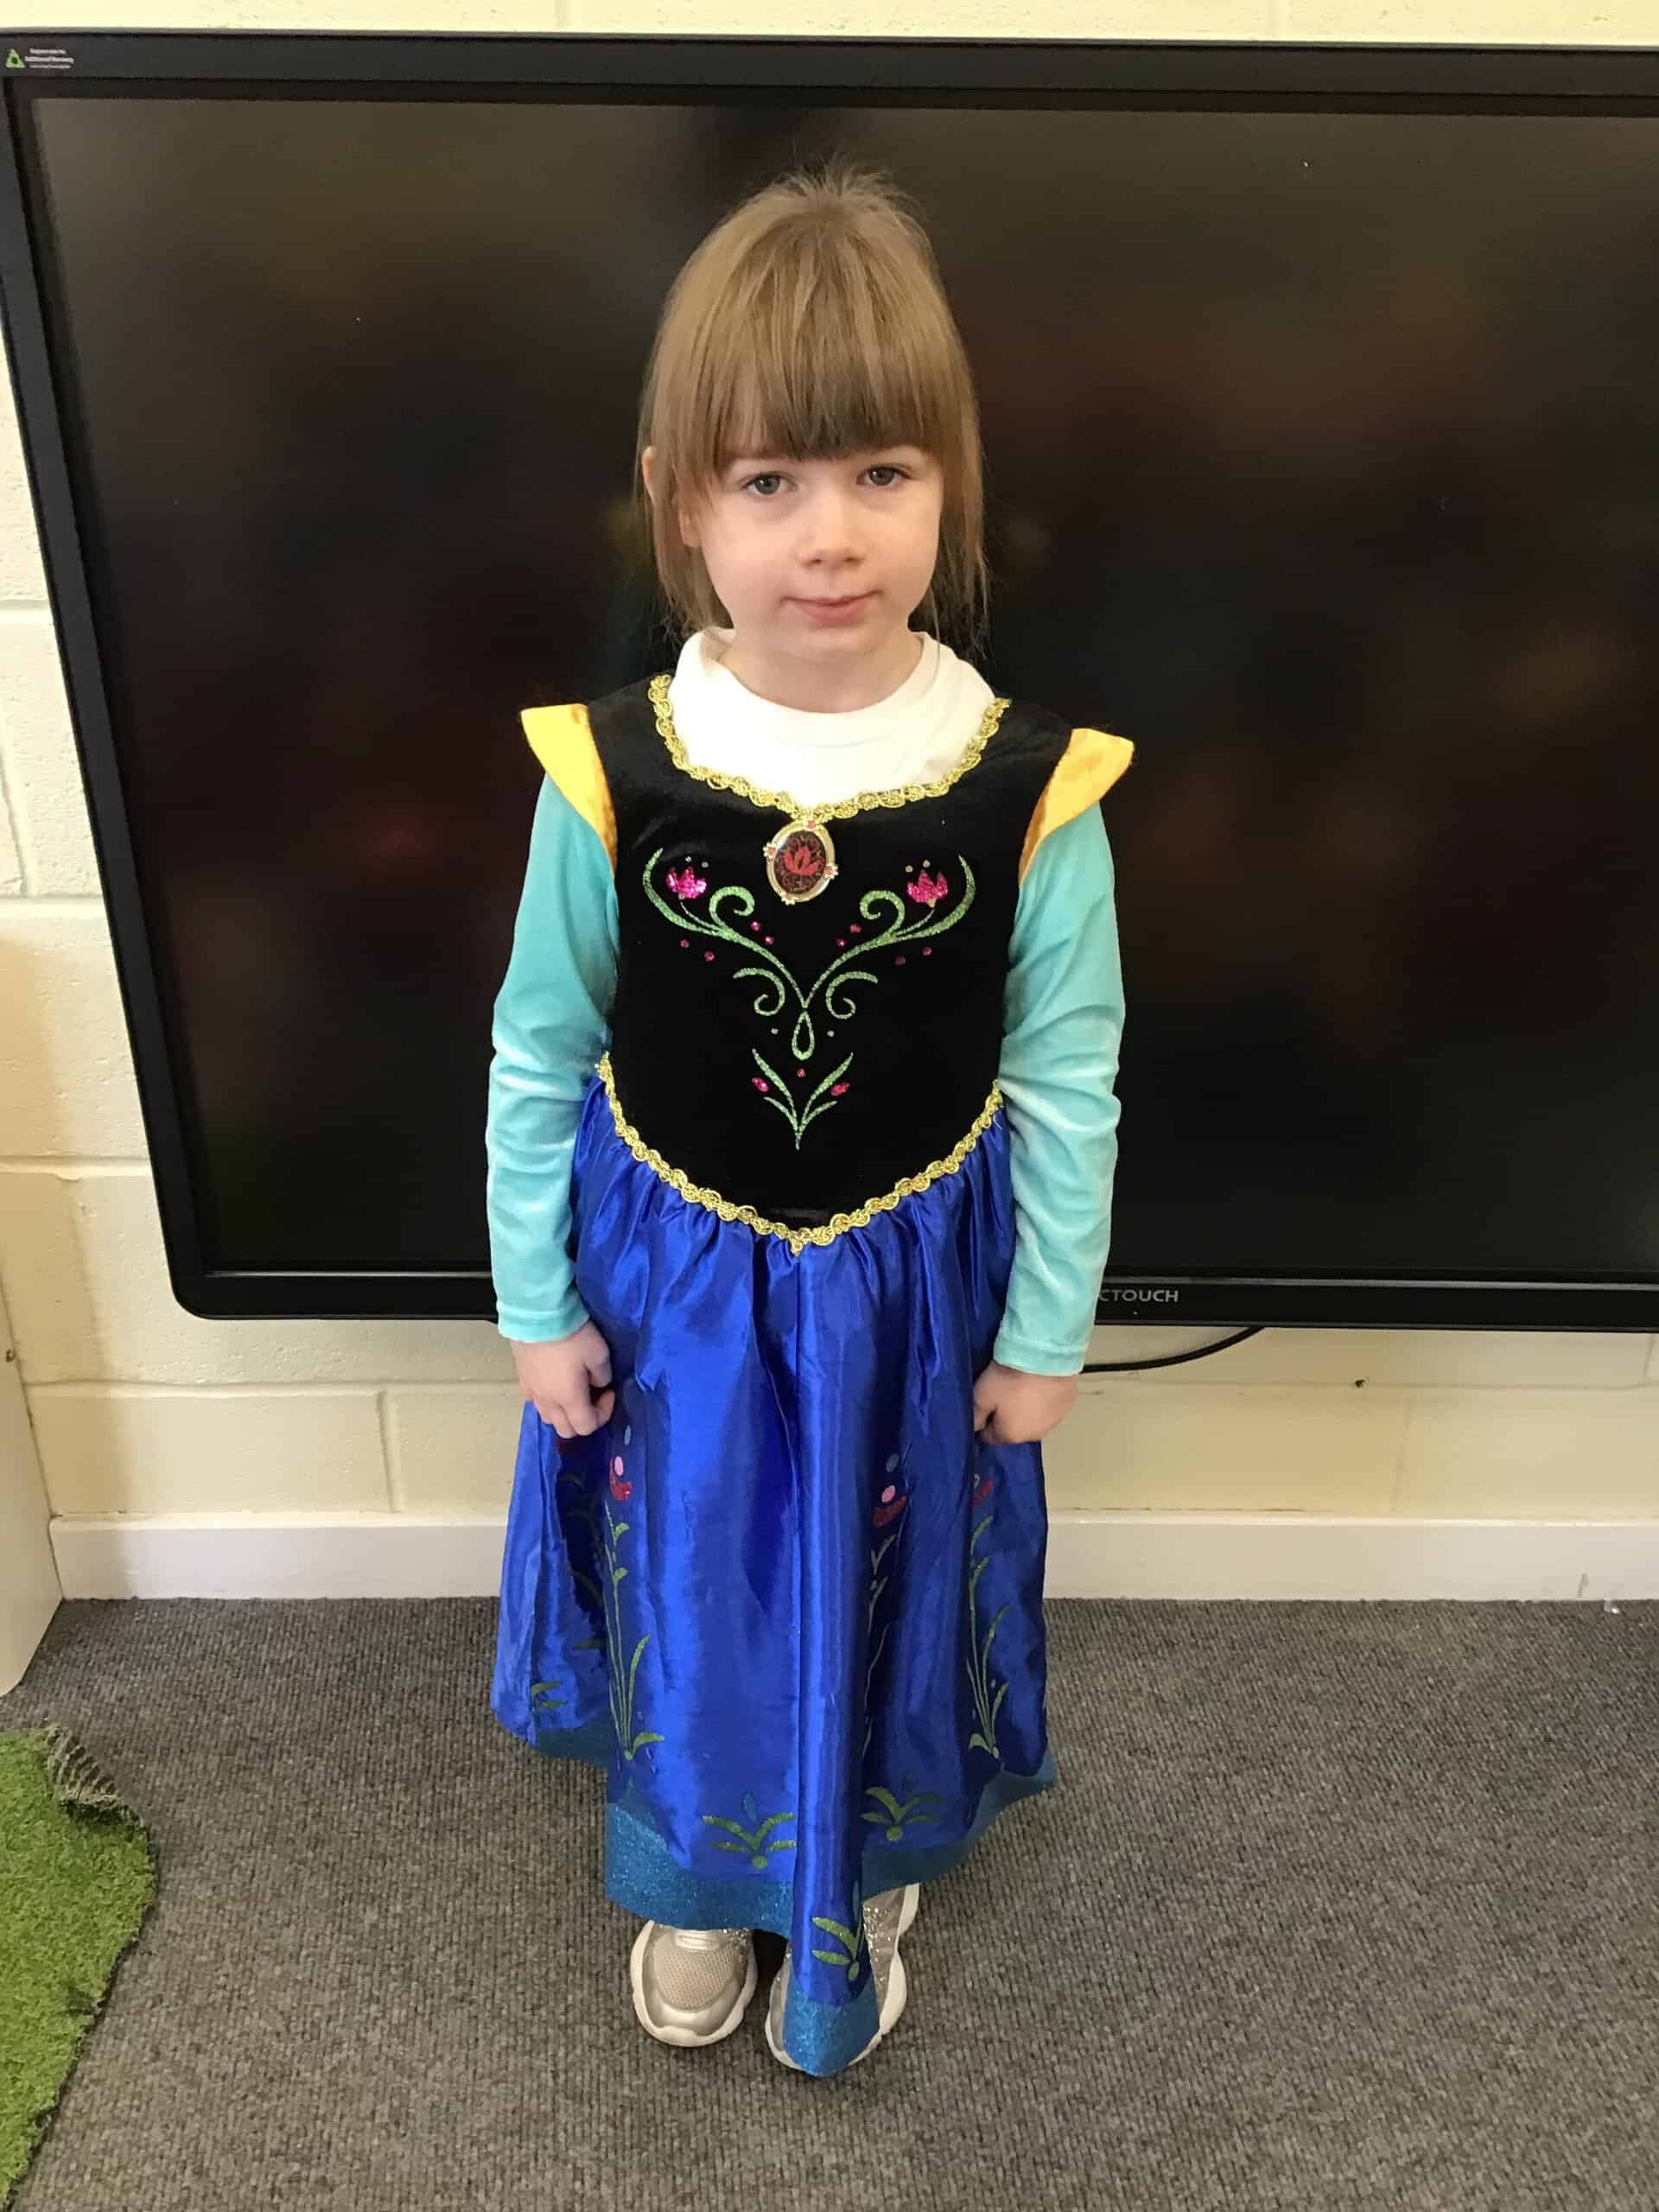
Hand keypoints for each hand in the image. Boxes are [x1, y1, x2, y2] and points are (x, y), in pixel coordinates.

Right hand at [510, 1321, 615, 1438]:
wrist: (537, 1314)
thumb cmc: (572, 1335)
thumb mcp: (599, 1354)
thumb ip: (602, 1376)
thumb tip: (598, 1384)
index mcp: (569, 1399)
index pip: (586, 1427)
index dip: (603, 1414)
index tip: (608, 1392)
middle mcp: (548, 1402)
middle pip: (565, 1429)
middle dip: (583, 1419)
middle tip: (593, 1396)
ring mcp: (532, 1391)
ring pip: (548, 1418)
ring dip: (564, 1413)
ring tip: (572, 1391)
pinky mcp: (521, 1379)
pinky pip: (534, 1400)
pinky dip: (546, 1400)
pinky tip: (553, 1383)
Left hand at [971, 1360, 1078, 1445]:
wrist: (1046, 1356)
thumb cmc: (1009, 1378)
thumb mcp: (981, 1395)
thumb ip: (975, 1416)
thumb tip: (973, 1430)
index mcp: (1011, 1436)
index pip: (990, 1436)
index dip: (985, 1420)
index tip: (985, 1402)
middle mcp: (1034, 1436)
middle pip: (1013, 1429)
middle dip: (1006, 1415)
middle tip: (1004, 1391)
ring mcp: (1054, 1422)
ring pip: (1033, 1419)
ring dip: (1027, 1408)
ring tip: (1023, 1385)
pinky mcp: (1068, 1405)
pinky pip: (1049, 1407)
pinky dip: (1044, 1399)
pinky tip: (1041, 1382)